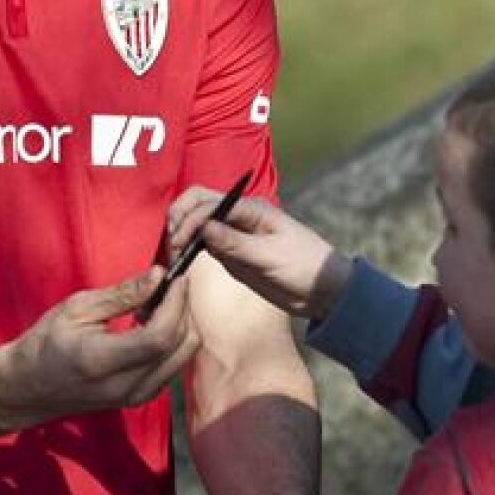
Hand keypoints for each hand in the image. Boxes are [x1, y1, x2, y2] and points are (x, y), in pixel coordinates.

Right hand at [0, 267, 201, 422]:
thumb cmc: (46, 343)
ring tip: (155, 305)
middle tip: (168, 286)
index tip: (177, 278)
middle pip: (180, 346)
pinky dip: (172, 340)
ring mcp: (136, 396)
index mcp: (103, 360)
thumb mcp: (76, 309)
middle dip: (183, 310)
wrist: (30, 388)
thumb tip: (158, 276)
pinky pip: (173, 365)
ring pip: (183, 356)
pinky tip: (150, 324)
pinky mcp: (141, 398)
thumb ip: (122, 294)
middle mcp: (126, 386)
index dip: (176, 304)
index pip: (159, 335)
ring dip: (180, 325)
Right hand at [166, 189, 351, 320]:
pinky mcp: (231, 252)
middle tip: (171, 246)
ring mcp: (233, 234)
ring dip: (181, 233)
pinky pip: (203, 243)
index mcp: (250, 209)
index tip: (179, 244)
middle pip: (197, 203)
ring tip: (173, 256)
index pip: (208, 203)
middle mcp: (238, 216)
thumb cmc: (304, 266)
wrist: (322, 291)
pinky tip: (181, 261)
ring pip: (197, 223)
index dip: (189, 220)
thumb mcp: (270, 256)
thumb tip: (204, 228)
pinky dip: (189, 248)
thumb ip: (236, 243)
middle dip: (179, 219)